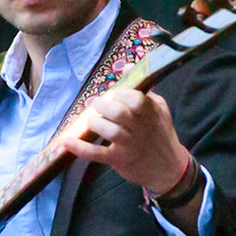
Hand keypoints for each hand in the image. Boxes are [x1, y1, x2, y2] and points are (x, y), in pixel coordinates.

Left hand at [60, 88, 190, 196]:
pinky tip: (67, 141)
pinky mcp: (118, 160)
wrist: (168, 169)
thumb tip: (127, 66)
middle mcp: (141, 129)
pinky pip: (97, 153)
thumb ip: (142, 89)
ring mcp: (129, 145)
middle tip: (97, 104)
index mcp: (151, 112)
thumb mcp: (158, 109)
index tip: (114, 95)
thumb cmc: (160, 134)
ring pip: (109, 131)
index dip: (120, 94)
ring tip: (92, 121)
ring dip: (95, 123)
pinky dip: (80, 147)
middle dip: (103, 105)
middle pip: (119, 113)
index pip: (135, 99)